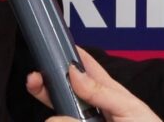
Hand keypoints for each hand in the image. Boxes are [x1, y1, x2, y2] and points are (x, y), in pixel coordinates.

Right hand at [26, 47, 160, 121]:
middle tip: (34, 81)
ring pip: (59, 117)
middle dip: (46, 85)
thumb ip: (101, 91)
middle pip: (62, 92)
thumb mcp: (129, 108)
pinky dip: (58, 121)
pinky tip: (55, 119)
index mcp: (106, 93)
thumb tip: (74, 73)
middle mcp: (92, 109)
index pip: (84, 69)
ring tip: (52, 112)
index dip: (68, 56)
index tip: (50, 49)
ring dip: (53, 114)